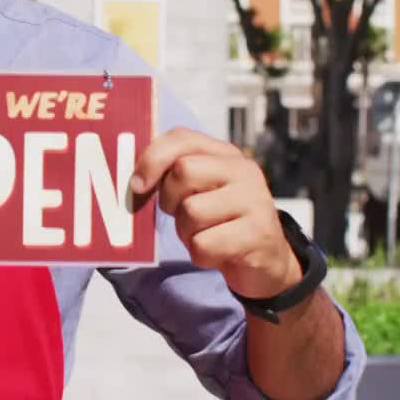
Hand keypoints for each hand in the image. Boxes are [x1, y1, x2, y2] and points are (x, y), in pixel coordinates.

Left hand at [130, 128, 301, 298]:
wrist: (265, 261)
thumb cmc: (219, 223)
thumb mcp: (196, 192)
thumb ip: (170, 176)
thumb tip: (134, 182)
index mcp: (226, 155)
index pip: (182, 138)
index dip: (152, 159)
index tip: (139, 185)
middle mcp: (244, 171)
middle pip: (184, 171)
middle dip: (170, 200)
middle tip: (183, 215)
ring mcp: (255, 201)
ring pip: (191, 212)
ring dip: (186, 232)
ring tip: (205, 235)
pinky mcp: (259, 234)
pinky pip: (204, 245)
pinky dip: (201, 255)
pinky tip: (217, 253)